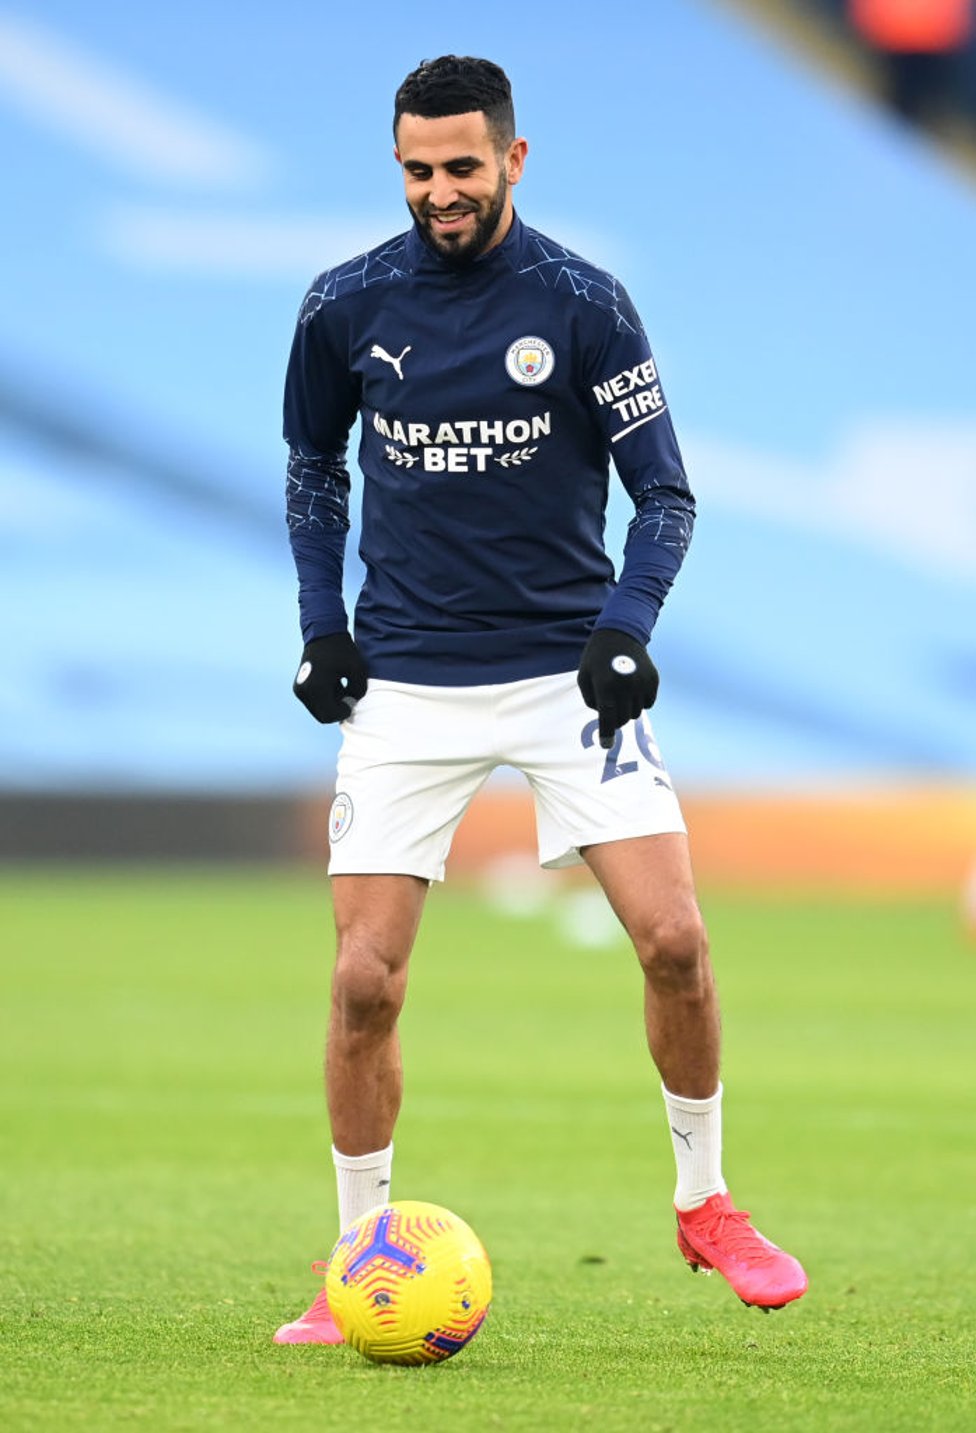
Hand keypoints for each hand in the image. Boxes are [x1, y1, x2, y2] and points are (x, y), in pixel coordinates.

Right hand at [293, 633, 367, 722]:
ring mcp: (299, 690)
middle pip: (322, 716)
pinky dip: (325, 698)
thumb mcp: (356, 670)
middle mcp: (303, 692)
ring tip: (342, 687)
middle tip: (348, 696)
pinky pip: (314, 701)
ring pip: (318, 709)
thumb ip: (358, 691)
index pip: (329, 716)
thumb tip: (353, 703)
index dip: (343, 712)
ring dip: (331, 704)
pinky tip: (335, 684)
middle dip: (337, 710)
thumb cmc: (341, 649)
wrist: (322, 632)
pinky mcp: (299, 687)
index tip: (352, 699)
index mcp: (316, 689)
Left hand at [577, 627, 658, 749]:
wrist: (620, 634)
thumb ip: (592, 701)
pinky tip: (632, 687)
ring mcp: (642, 682)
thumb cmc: (596, 658)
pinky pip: (648, 703)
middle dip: (615, 719)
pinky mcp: (653, 680)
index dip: (606, 733)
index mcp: (606, 683)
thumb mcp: (584, 677)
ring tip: (620, 694)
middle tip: (610, 711)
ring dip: (627, 710)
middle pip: (623, 719)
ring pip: (636, 713)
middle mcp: (626, 684)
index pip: (607, 715)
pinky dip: (640, 701)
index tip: (606, 745)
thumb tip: (607, 722)